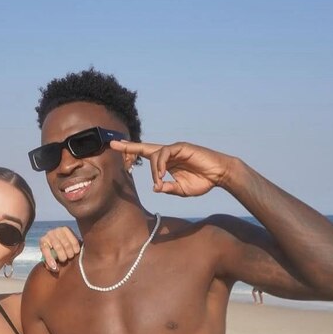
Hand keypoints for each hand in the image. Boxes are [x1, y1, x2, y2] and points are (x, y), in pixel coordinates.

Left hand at [39, 226, 80, 271]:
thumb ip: (50, 265)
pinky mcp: (66, 229)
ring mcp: (58, 230)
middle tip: (65, 260)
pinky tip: (75, 252)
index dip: (50, 260)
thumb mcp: (49, 258)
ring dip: (70, 253)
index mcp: (43, 241)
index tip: (55, 268)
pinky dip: (76, 248)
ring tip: (70, 256)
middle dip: (63, 257)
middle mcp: (49, 234)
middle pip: (58, 247)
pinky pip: (74, 240)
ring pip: (67, 244)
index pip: (45, 250)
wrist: (57, 239)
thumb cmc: (53, 252)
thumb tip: (55, 269)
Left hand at [111, 140, 233, 196]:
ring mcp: (175, 149)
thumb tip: (155, 188)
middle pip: (145, 147)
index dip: (132, 153)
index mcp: (167, 163)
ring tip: (159, 180)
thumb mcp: (182, 189)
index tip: (118, 152)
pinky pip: (165, 153)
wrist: (219, 175)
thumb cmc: (202, 181)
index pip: (146, 155)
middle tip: (113, 144)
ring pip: (155, 154)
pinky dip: (160, 164)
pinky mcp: (181, 147)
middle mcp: (169, 154)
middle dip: (128, 146)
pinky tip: (162, 174)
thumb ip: (168, 188)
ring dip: (154, 170)